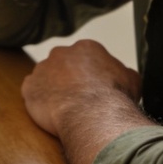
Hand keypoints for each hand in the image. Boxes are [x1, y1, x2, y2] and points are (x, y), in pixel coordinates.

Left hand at [21, 39, 143, 136]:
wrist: (93, 116)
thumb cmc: (114, 99)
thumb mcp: (132, 80)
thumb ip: (123, 72)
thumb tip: (124, 75)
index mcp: (86, 48)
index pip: (85, 57)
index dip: (90, 75)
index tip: (93, 88)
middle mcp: (62, 53)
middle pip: (63, 64)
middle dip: (69, 79)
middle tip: (78, 99)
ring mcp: (43, 68)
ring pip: (46, 77)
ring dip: (53, 89)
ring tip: (64, 109)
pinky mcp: (30, 86)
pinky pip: (32, 92)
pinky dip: (39, 101)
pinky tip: (50, 112)